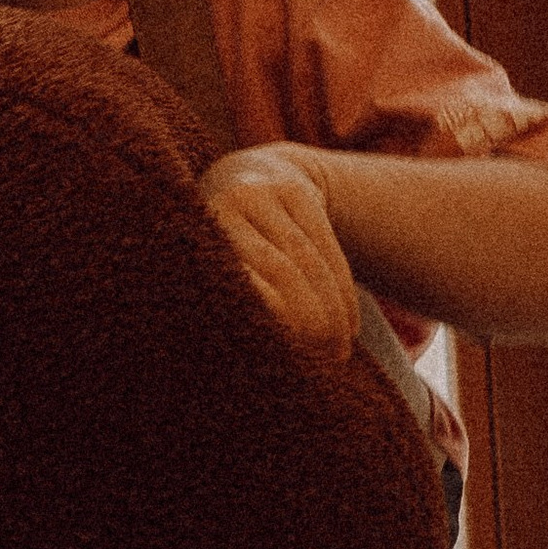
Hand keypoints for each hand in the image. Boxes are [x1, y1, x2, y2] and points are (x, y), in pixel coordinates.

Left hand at [197, 144, 360, 355]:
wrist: (249, 173)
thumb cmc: (227, 247)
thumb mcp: (213, 266)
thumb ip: (227, 301)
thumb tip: (241, 375)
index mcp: (198, 237)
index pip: (239, 284)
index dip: (269, 322)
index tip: (285, 362)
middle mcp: (226, 208)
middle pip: (279, 271)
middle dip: (309, 321)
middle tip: (325, 361)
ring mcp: (262, 193)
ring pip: (307, 260)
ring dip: (331, 309)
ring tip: (339, 349)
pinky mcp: (296, 190)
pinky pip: (326, 245)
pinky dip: (342, 288)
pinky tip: (349, 324)